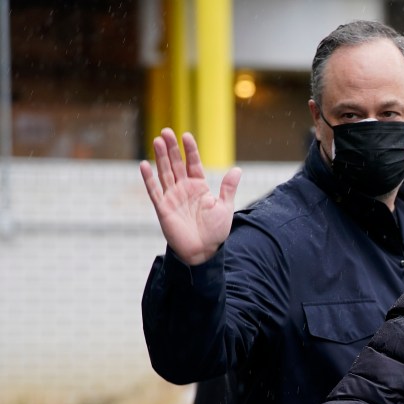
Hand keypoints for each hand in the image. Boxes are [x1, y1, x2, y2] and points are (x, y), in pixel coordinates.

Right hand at [139, 128, 241, 264]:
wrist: (204, 251)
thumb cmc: (215, 231)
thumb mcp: (225, 207)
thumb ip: (228, 188)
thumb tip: (237, 169)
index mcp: (199, 187)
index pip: (193, 163)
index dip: (190, 150)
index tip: (187, 135)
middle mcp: (184, 189)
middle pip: (176, 164)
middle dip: (172, 148)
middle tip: (166, 131)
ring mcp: (172, 197)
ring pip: (164, 173)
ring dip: (160, 157)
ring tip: (157, 140)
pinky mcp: (163, 208)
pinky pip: (154, 191)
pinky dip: (148, 179)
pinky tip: (144, 164)